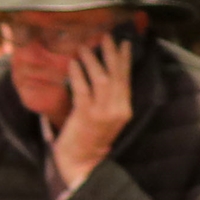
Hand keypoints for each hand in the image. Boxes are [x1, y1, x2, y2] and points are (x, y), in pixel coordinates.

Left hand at [49, 35, 136, 181]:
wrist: (82, 163)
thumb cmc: (90, 139)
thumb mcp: (106, 118)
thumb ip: (108, 100)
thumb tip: (102, 76)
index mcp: (124, 108)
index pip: (127, 78)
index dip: (125, 60)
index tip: (124, 42)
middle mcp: (117, 108)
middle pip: (117, 75)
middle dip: (112, 54)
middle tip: (105, 35)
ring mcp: (102, 112)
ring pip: (101, 79)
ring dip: (92, 60)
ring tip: (85, 46)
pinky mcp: (85, 115)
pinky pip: (82, 90)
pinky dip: (77, 75)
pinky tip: (73, 63)